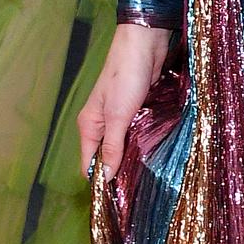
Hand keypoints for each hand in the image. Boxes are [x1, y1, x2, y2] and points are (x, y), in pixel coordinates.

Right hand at [77, 21, 170, 179]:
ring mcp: (119, 116)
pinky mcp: (137, 109)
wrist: (144, 43)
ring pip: (124, 145)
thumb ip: (112, 146)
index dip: (100, 179)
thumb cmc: (127, 75)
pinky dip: (144, 142)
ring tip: (148, 175)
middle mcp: (101, 123)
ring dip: (133, 156)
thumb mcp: (118, 115)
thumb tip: (105, 177)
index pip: (89, 162)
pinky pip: (137, 133)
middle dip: (118, 170)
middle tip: (138, 189)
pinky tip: (155, 152)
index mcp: (89, 125)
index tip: (116, 200)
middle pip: (106, 156)